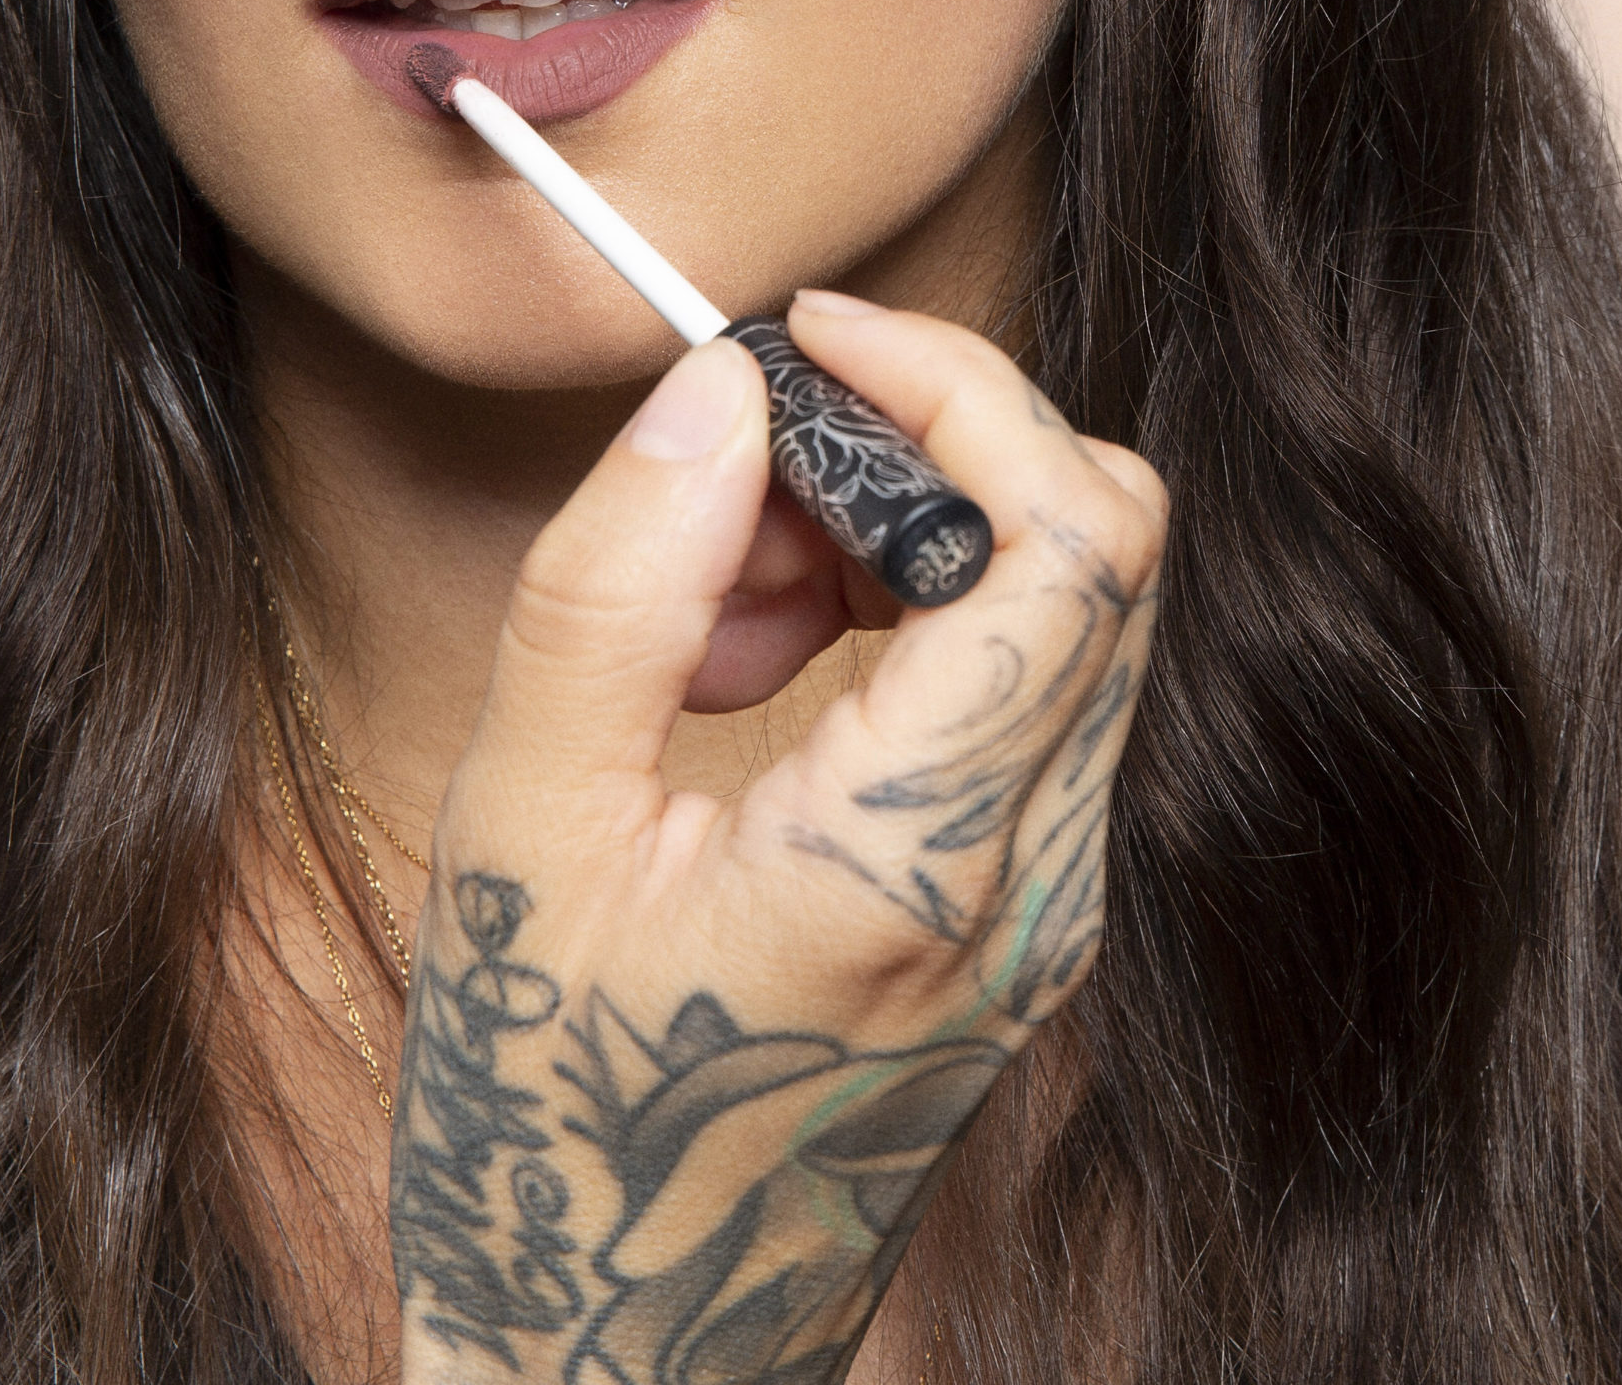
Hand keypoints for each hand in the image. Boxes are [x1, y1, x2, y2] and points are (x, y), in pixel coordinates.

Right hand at [389, 294, 1166, 1383]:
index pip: (1074, 538)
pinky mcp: (1028, 906)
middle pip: (1101, 542)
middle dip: (922, 446)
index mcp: (924, 859)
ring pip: (1069, 600)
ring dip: (906, 532)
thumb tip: (720, 390)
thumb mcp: (520, 829)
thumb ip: (620, 590)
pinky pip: (1022, 686)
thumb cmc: (546, 1117)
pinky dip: (910, 618)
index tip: (813, 337)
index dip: (959, 384)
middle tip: (737, 492)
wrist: (624, 1347)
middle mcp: (1040, 879)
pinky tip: (763, 679)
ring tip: (722, 615)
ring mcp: (1053, 903)